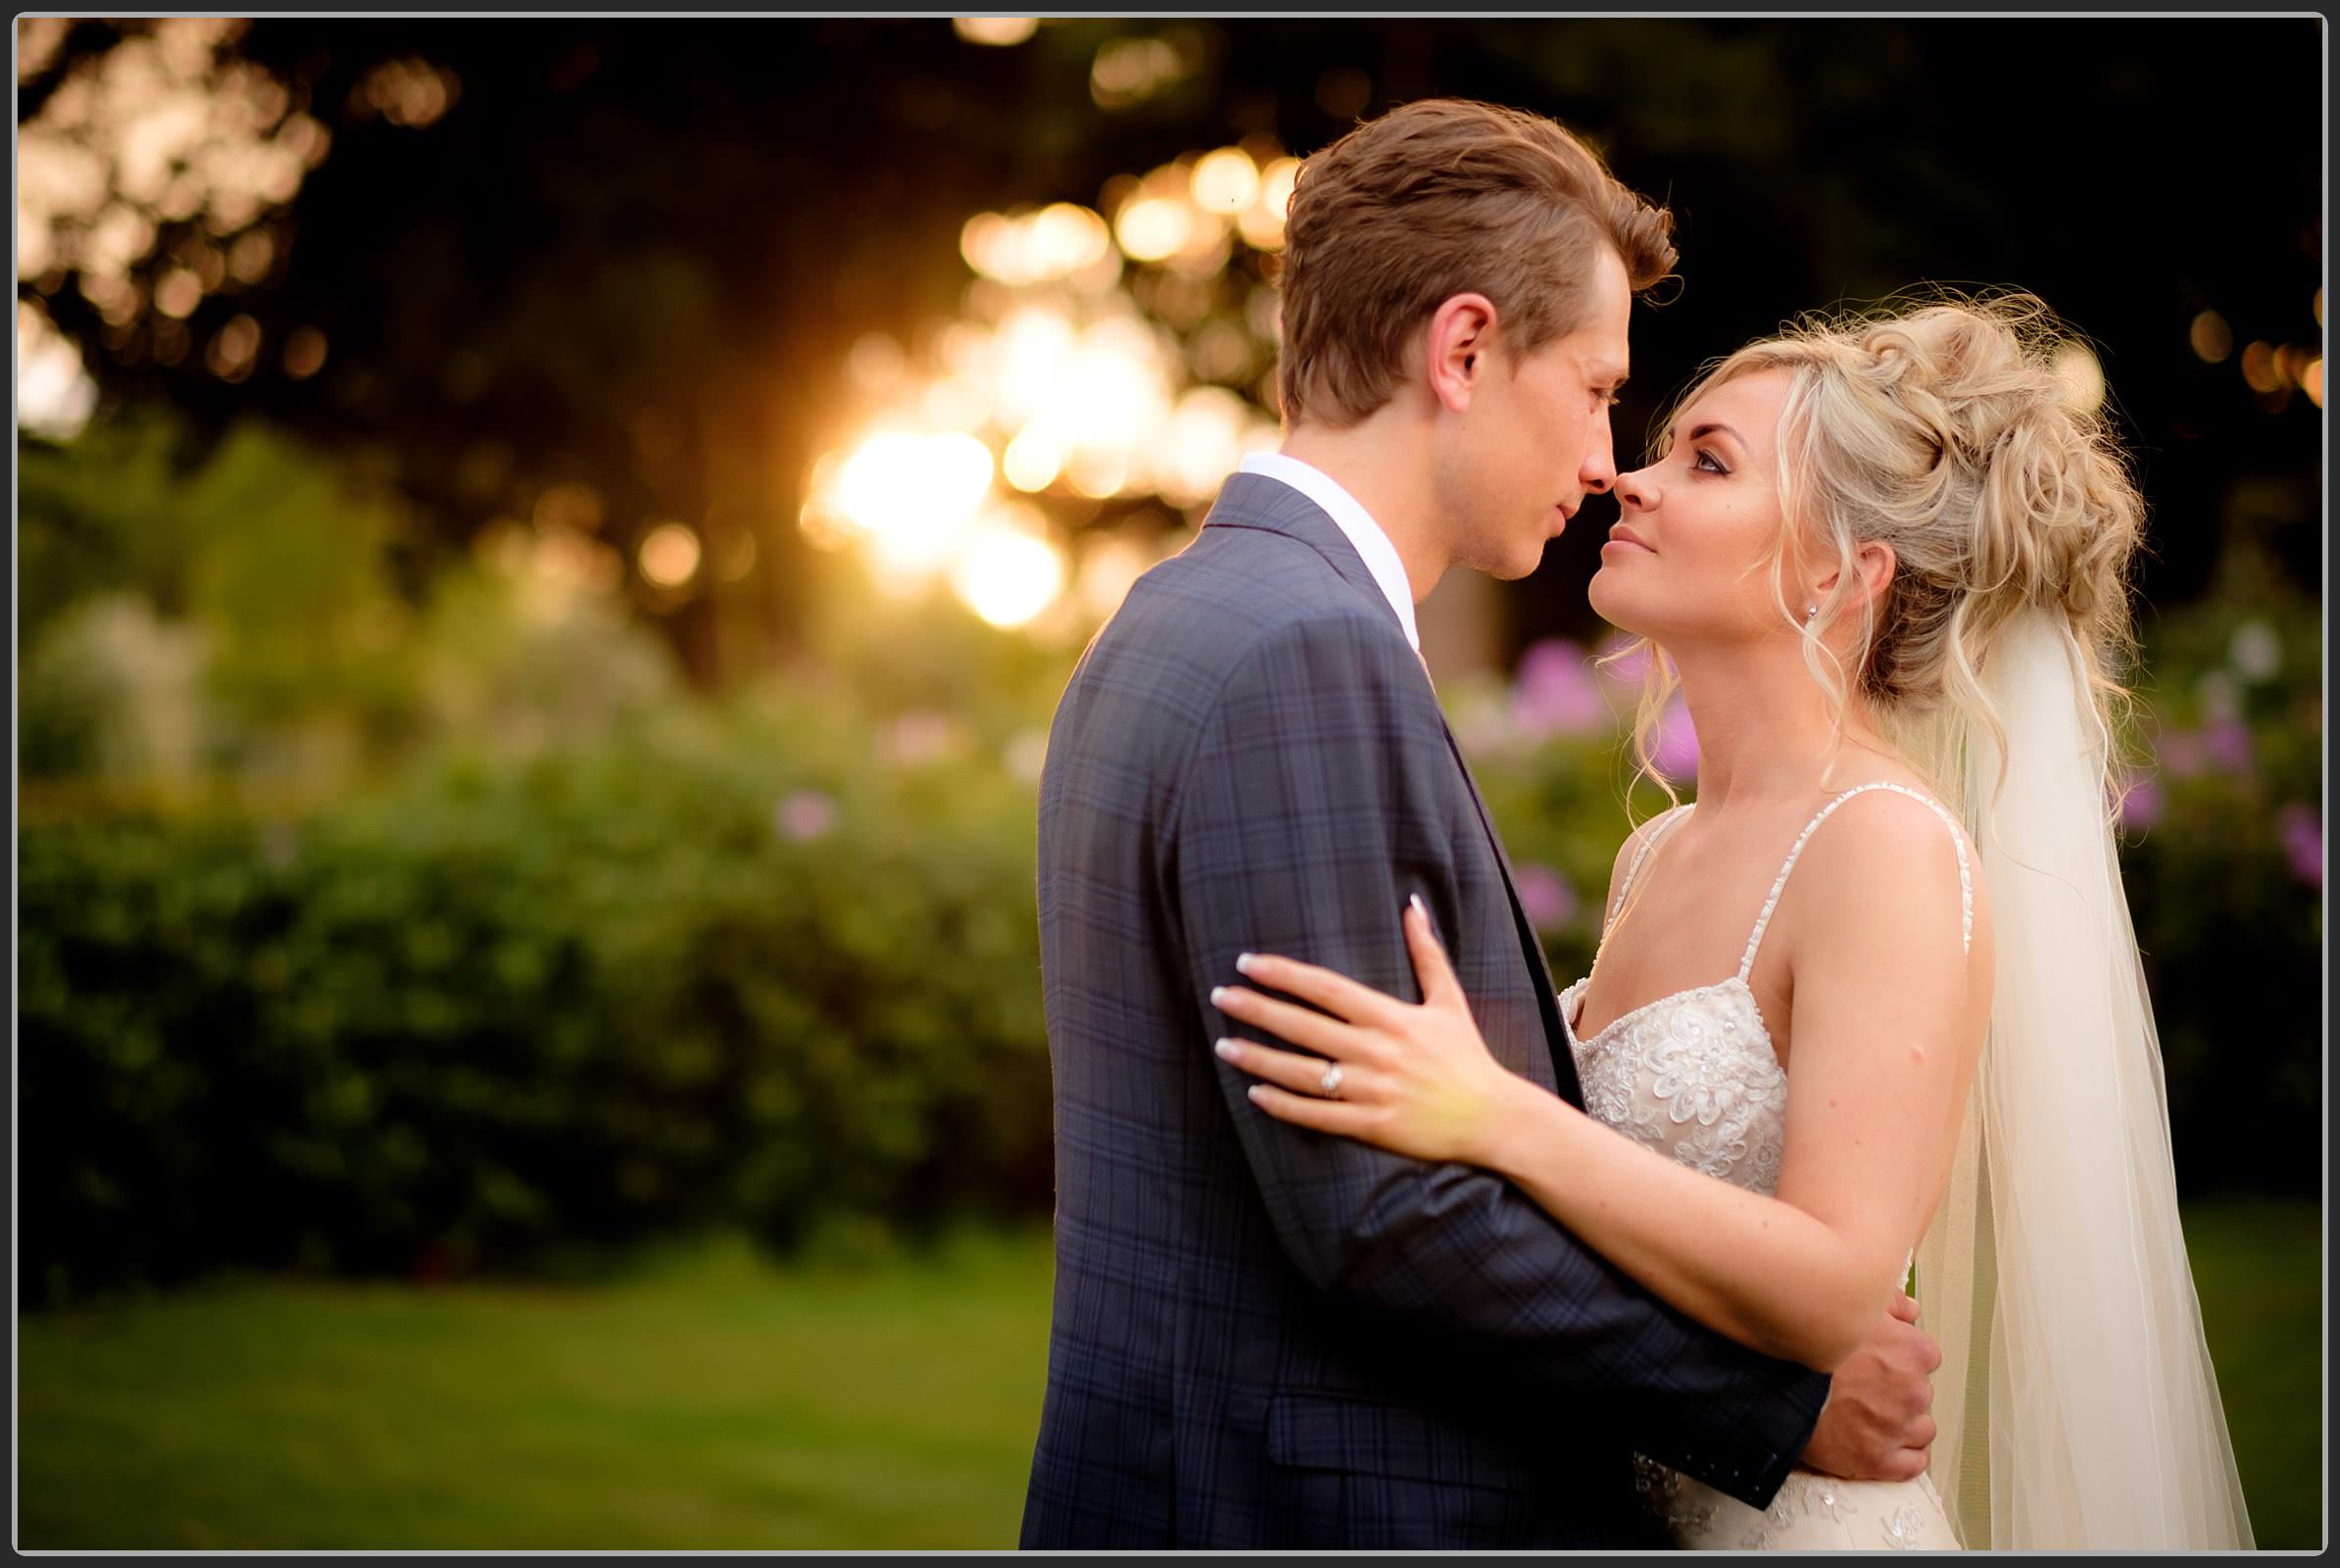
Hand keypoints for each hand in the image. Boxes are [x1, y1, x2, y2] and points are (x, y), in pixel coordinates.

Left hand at [1209, 896, 1520, 1165]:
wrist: (1494, 1118)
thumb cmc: (1467, 1056)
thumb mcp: (1449, 1000)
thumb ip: (1427, 952)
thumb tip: (1413, 903)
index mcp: (1392, 1017)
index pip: (1326, 989)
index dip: (1284, 974)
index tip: (1248, 963)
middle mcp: (1378, 1051)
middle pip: (1304, 1026)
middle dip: (1257, 1009)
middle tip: (1219, 996)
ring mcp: (1373, 1090)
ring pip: (1302, 1072)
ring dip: (1258, 1058)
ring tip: (1223, 1046)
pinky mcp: (1373, 1125)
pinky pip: (1317, 1115)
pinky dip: (1283, 1105)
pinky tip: (1255, 1093)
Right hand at [1800, 1292, 1941, 1481]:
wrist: (1776, 1385)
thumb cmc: (1811, 1344)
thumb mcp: (1849, 1305)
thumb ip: (1890, 1303)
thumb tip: (1911, 1310)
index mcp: (1913, 1352)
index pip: (1925, 1357)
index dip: (1901, 1358)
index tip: (1879, 1360)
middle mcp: (1915, 1392)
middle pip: (1921, 1393)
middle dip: (1900, 1392)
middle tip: (1865, 1387)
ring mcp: (1898, 1429)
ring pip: (1921, 1429)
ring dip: (1903, 1424)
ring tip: (1870, 1416)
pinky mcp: (1880, 1461)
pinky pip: (1914, 1463)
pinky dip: (1904, 1455)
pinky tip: (1886, 1444)